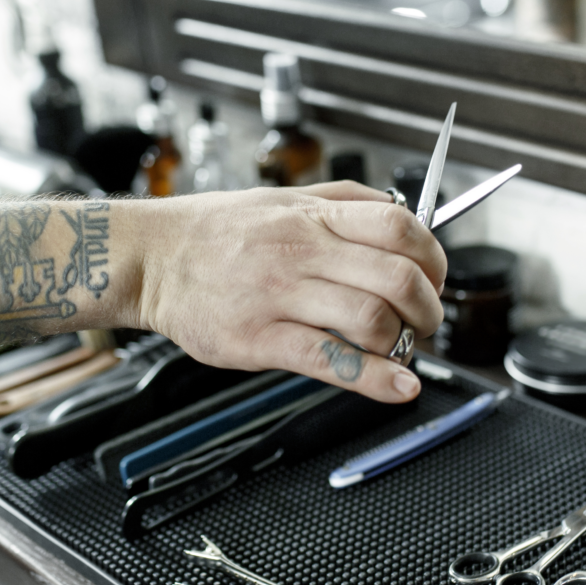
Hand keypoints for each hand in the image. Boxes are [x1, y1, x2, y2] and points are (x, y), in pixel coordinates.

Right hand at [132, 182, 447, 402]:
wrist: (150, 257)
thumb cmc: (216, 231)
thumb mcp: (282, 197)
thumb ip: (342, 201)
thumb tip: (401, 211)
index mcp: (312, 216)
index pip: (399, 227)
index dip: (433, 257)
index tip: (434, 277)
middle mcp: (300, 252)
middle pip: (396, 278)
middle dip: (428, 308)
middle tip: (425, 322)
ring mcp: (279, 297)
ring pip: (370, 320)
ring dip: (403, 343)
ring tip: (400, 350)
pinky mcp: (259, 340)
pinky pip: (329, 360)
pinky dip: (374, 379)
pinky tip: (397, 387)